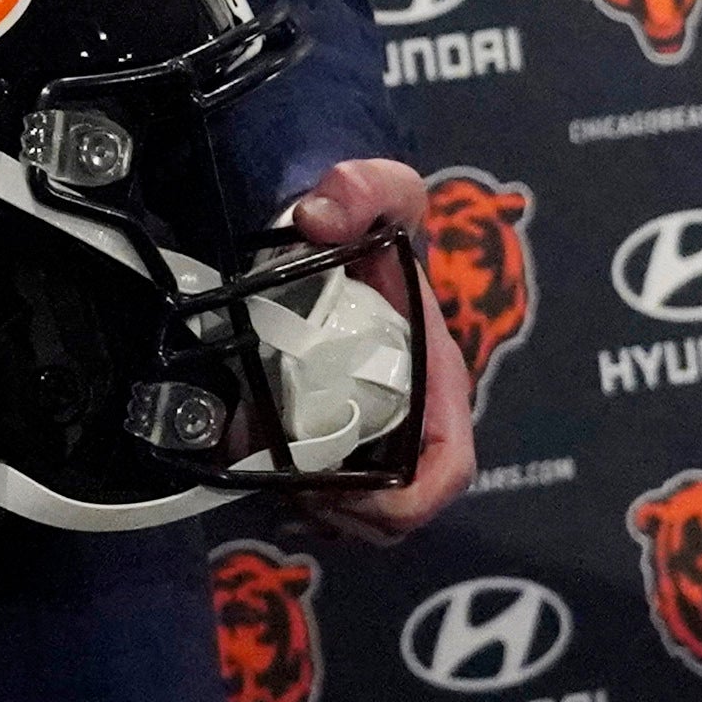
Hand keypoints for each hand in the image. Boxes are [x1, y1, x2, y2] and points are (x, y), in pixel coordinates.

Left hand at [286, 156, 474, 542]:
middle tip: (289, 488)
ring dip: (316, 511)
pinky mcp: (332, 432)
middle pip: (398, 507)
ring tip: (268, 479)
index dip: (409, 499)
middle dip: (349, 515)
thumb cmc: (359, 219)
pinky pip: (321, 494)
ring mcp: (371, 429)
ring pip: (357, 511)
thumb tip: (319, 217)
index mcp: (435, 379)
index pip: (449, 467)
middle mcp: (411, 415)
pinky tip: (252, 467)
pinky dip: (289, 494)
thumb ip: (361, 187)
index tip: (349, 491)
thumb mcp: (374, 191)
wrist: (321, 224)